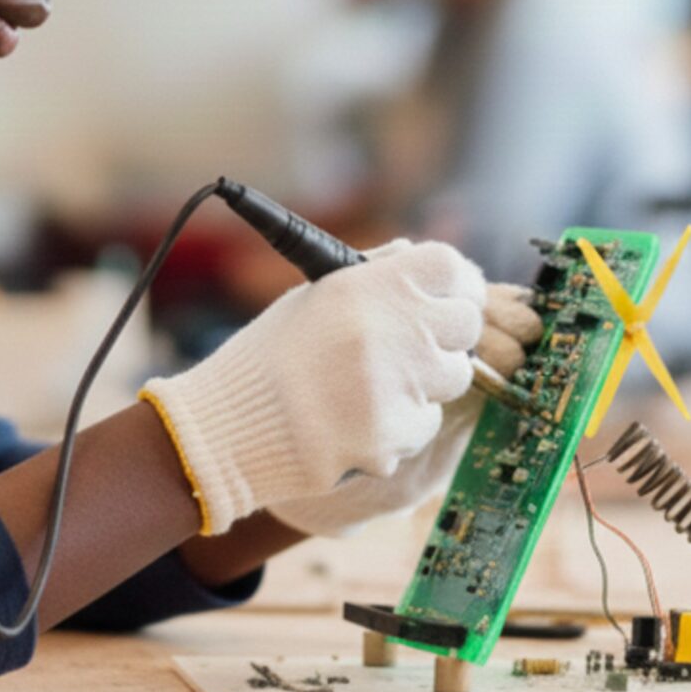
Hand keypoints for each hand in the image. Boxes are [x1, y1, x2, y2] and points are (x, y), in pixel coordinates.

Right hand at [138, 241, 486, 534]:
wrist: (224, 429)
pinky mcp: (395, 436)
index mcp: (366, 285)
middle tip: (417, 346)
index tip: (452, 295)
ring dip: (426, 382)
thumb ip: (370, 275)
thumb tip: (413, 255)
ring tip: (371, 388)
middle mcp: (390, 329)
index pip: (449, 266)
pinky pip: (425, 425)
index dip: (457, 281)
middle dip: (448, 334)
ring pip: (453, 378)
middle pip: (466, 321)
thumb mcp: (313, 297)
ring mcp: (398, 386)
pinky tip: (354, 423)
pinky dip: (400, 427)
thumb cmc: (266, 359)